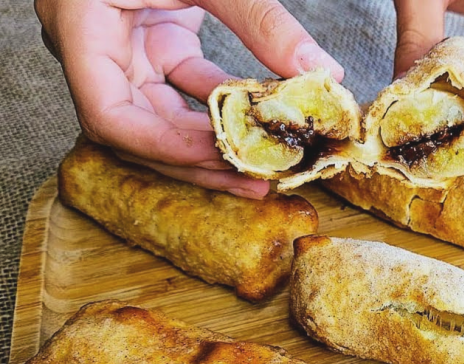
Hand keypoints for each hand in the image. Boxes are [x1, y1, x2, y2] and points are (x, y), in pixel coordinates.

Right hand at [35, 0, 343, 197]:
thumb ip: (258, 19)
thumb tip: (318, 71)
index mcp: (81, 28)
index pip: (110, 117)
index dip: (166, 148)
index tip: (223, 155)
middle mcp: (96, 50)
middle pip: (141, 132)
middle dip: (200, 160)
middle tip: (258, 181)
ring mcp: (125, 50)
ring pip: (164, 118)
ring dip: (214, 141)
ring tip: (264, 165)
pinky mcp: (154, 43)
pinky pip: (185, 88)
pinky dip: (221, 105)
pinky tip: (259, 120)